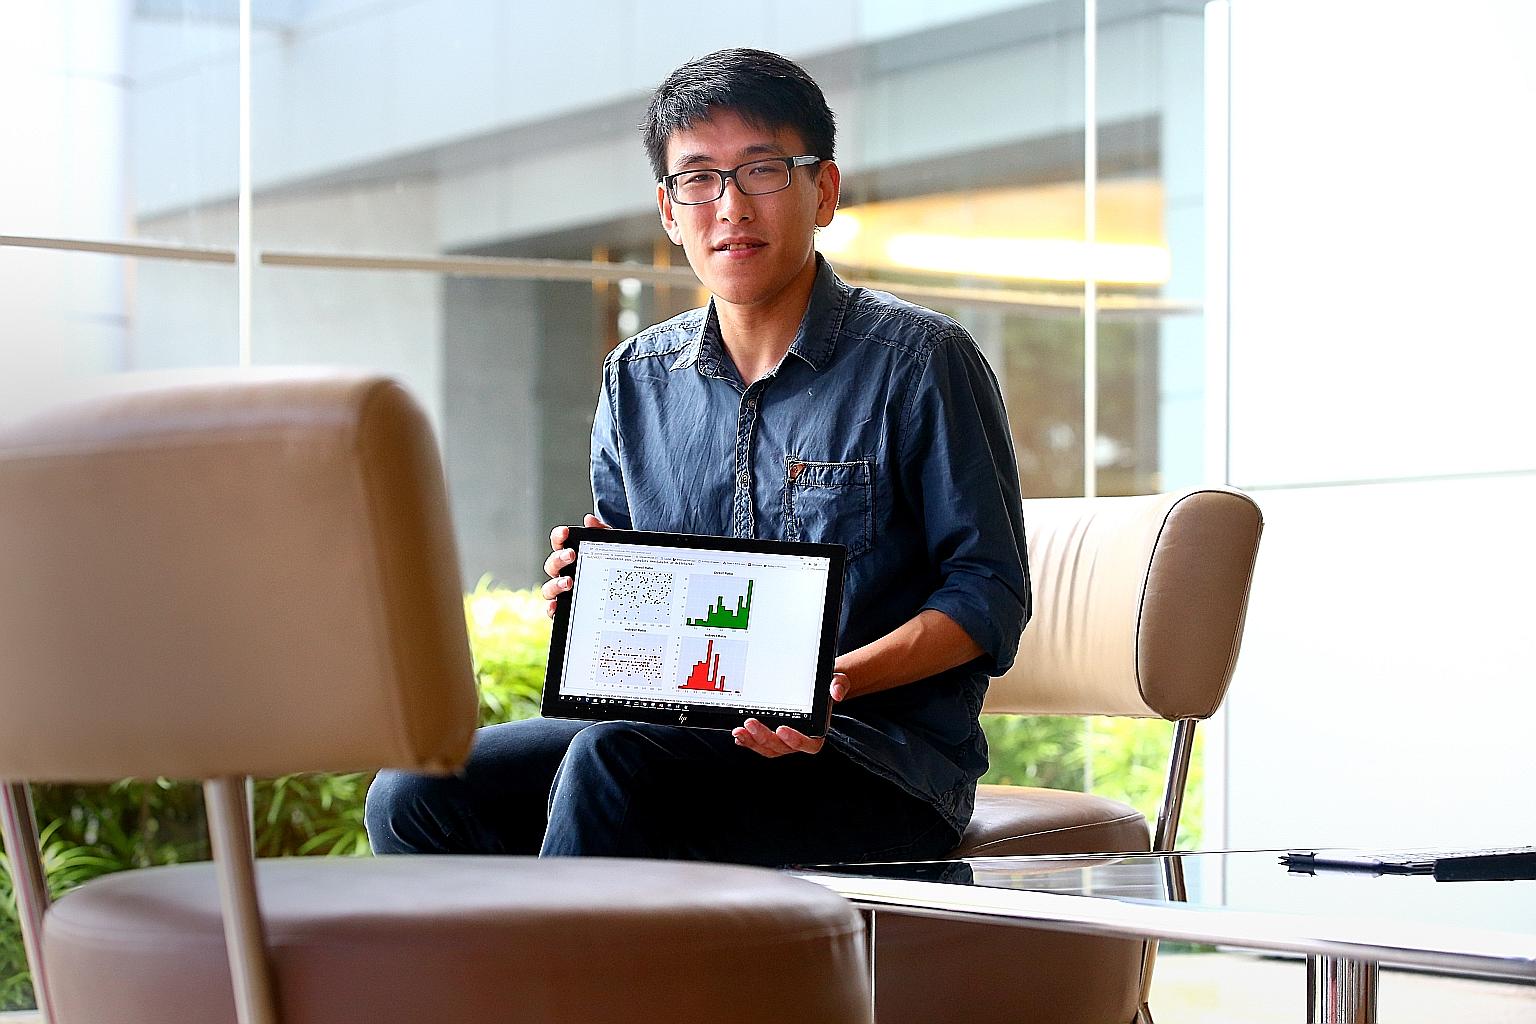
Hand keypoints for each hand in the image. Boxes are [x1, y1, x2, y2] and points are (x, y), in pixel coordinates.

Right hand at [542, 514, 609, 617]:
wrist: (629, 595)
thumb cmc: (614, 570)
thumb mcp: (613, 551)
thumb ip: (603, 535)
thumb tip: (590, 520)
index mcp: (572, 557)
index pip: (559, 544)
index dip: (559, 536)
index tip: (565, 532)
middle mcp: (564, 573)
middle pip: (552, 565)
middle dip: (558, 558)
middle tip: (571, 555)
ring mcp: (563, 593)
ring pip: (548, 588)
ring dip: (555, 584)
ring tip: (568, 582)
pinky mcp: (566, 610)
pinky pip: (552, 610)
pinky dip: (551, 608)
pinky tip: (556, 606)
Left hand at [732, 672, 849, 756]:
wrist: (815, 687)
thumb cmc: (825, 687)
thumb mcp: (837, 680)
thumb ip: (839, 685)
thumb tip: (836, 692)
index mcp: (817, 732)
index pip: (808, 744)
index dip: (795, 740)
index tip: (782, 728)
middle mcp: (800, 739)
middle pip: (782, 747)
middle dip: (764, 737)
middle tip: (750, 723)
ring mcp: (784, 740)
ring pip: (768, 748)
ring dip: (752, 742)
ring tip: (739, 731)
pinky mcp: (772, 736)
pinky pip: (759, 743)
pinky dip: (748, 741)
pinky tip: (739, 734)